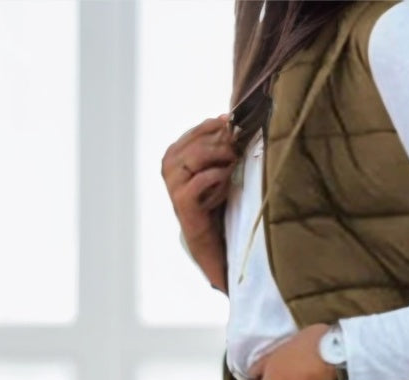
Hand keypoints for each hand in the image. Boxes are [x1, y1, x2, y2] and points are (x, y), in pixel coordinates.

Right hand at [162, 114, 235, 291]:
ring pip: (199, 156)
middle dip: (223, 143)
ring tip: (234, 165)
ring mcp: (173, 182)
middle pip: (200, 141)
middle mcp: (169, 164)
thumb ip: (216, 143)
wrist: (206, 234)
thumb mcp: (213, 165)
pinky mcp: (182, 200)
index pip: (198, 130)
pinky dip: (219, 178)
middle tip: (239, 148)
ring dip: (221, 159)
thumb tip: (228, 117)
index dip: (219, 127)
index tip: (236, 127)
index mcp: (174, 152)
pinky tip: (226, 183)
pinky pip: (204, 179)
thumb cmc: (212, 197)